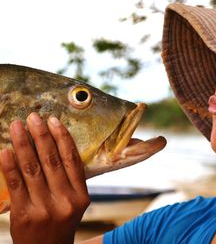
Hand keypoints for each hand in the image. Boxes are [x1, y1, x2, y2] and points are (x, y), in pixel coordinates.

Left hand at [0, 113, 89, 243]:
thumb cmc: (61, 223)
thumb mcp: (74, 204)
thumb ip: (69, 180)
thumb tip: (55, 146)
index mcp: (81, 196)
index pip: (72, 160)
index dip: (62, 138)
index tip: (53, 120)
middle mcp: (65, 201)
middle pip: (52, 161)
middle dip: (41, 136)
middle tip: (32, 117)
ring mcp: (45, 208)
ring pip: (32, 169)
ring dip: (23, 144)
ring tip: (16, 127)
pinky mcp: (24, 215)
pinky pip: (16, 184)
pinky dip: (9, 165)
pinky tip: (5, 151)